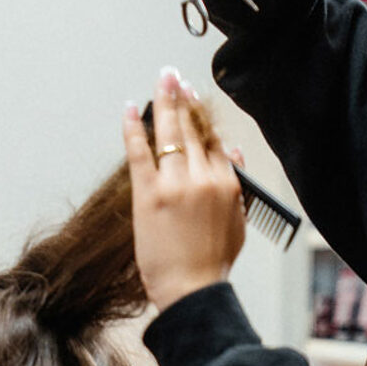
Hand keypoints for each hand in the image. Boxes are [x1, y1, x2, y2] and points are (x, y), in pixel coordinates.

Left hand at [124, 68, 245, 310]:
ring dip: (164, 103)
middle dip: (183, 99)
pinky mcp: (149, 194)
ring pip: (170, 134)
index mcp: (227, 183)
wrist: (192, 288)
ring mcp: (176, 184)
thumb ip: (234, 184)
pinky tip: (130, 109)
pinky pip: (140, 151)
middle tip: (173, 77)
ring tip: (160, 82)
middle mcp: (203, 177)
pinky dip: (134, 128)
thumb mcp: (236, 221)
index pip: (214, 140)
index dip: (202, 116)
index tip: (194, 98)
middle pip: (193, 129)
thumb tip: (231, 153)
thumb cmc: (211, 261)